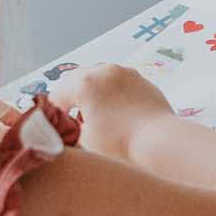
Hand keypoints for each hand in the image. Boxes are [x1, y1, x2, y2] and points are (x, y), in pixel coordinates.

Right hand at [50, 63, 171, 157]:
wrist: (161, 142)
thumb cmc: (121, 145)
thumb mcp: (84, 142)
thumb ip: (68, 132)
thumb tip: (64, 129)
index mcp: (84, 84)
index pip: (58, 95)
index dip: (54, 113)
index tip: (55, 125)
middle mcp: (104, 71)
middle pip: (77, 80)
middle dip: (72, 98)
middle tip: (72, 118)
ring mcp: (126, 73)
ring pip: (100, 77)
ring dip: (93, 92)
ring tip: (95, 114)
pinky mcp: (142, 80)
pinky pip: (120, 82)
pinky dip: (113, 93)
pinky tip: (117, 112)